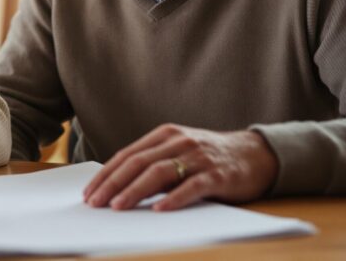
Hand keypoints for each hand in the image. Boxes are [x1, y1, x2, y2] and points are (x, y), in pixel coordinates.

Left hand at [82, 124, 277, 211]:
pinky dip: (175, 198)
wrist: (256, 154)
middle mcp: (179, 142)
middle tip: (95, 202)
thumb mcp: (178, 154)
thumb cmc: (209, 158)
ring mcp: (199, 157)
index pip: (128, 155)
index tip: (89, 192)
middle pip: (139, 163)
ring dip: (135, 190)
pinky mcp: (218, 174)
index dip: (106, 174)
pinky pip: (193, 186)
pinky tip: (160, 210)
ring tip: (118, 206)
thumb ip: (153, 165)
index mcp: (165, 135)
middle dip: (113, 183)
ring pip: (160, 172)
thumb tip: (118, 189)